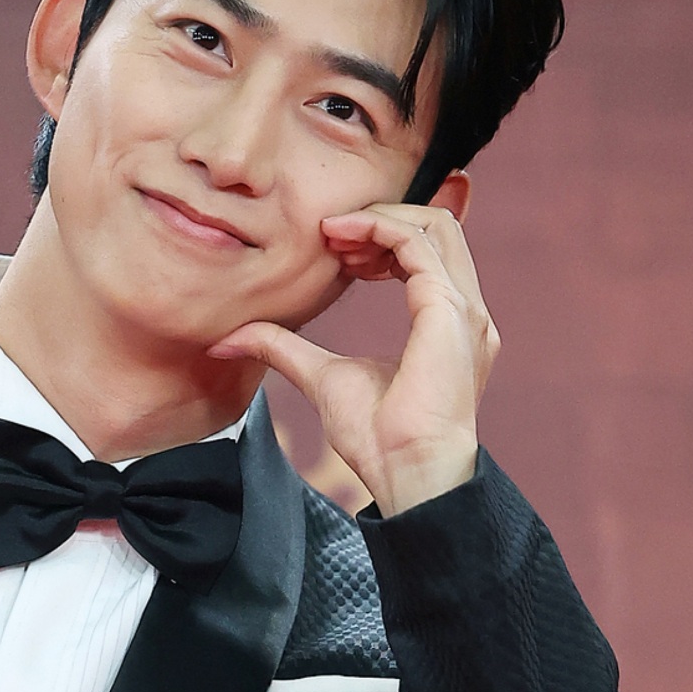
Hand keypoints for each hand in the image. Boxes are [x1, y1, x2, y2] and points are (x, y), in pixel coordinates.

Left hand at [209, 203, 498, 516]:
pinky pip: (417, 245)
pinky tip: (341, 242)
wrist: (406, 473)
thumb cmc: (377, 438)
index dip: (381, 236)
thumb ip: (282, 349)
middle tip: (330, 233)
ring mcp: (464, 310)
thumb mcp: (320, 377)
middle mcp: (466, 310)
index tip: (334, 248)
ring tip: (333, 234)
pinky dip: (378, 230)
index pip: (427, 251)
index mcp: (447, 323)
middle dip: (381, 218)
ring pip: (434, 226)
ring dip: (379, 219)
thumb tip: (227, 341)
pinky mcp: (449, 311)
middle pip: (437, 227)